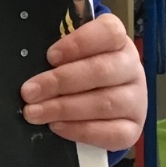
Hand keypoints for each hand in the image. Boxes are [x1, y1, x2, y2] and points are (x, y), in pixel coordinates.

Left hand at [20, 14, 145, 151]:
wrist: (107, 102)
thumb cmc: (82, 70)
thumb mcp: (72, 54)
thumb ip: (59, 52)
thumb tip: (30, 58)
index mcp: (118, 41)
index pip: (108, 33)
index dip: (79, 43)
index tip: (50, 56)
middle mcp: (132, 68)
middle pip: (101, 70)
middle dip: (60, 82)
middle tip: (29, 92)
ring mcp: (136, 99)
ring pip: (104, 103)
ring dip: (64, 108)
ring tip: (35, 113)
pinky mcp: (133, 128)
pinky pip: (111, 133)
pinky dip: (80, 130)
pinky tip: (57, 127)